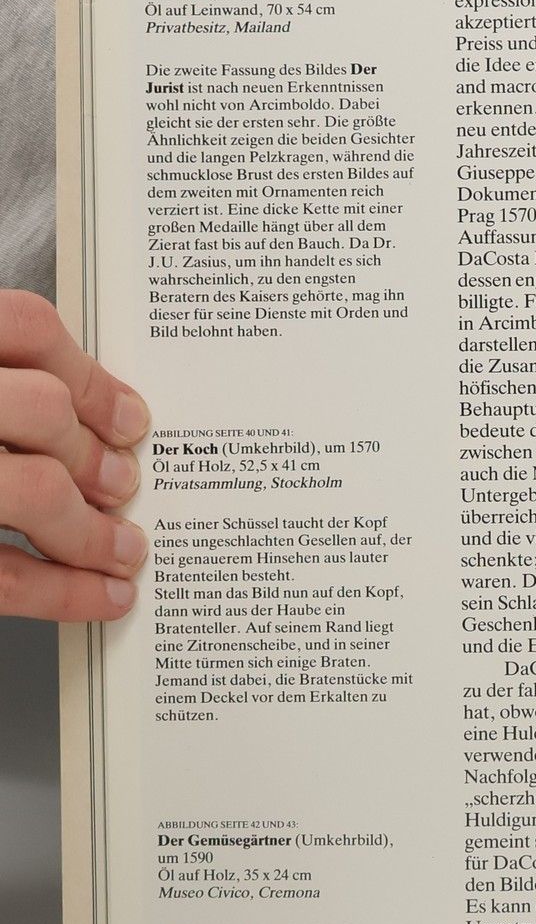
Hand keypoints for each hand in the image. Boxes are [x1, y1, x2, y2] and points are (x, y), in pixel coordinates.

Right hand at [0, 291, 149, 620]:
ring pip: (33, 490)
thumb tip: (99, 423)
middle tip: (128, 485)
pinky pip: (0, 575)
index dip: (88, 375)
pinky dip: (63, 593)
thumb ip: (6, 384)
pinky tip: (103, 597)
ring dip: (93, 529)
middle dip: (97, 455)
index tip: (134, 419)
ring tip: (126, 548)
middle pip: (42, 409)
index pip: (22, 326)